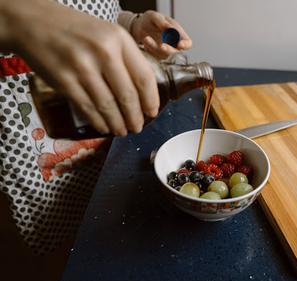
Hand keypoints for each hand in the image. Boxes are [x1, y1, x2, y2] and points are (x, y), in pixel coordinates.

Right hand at [2, 0, 158, 135]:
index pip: (144, 77)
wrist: (32, 22)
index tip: (152, 112)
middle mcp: (103, 52)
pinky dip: (98, 121)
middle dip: (135, 117)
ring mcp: (82, 67)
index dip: (151, 100)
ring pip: (108, 106)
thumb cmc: (73, 29)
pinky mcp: (64, 81)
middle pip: (127, 95)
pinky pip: (87, 108)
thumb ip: (124, 57)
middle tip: (137, 126)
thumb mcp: (106, 33)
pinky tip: (104, 126)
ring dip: (117, 123)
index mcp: (119, 38)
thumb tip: (142, 91)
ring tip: (122, 130)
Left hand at [131, 10, 191, 58]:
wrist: (140, 26)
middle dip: (168, 49)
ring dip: (155, 48)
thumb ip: (162, 22)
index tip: (179, 44)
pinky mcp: (157, 55)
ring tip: (146, 38)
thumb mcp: (154, 17)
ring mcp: (166, 51)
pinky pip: (155, 56)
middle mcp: (174, 44)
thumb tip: (170, 28)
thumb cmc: (151, 20)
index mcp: (178, 33)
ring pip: (164, 55)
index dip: (185, 45)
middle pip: (176, 52)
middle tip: (161, 45)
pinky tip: (146, 40)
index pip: (188, 43)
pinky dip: (149, 49)